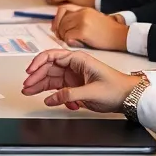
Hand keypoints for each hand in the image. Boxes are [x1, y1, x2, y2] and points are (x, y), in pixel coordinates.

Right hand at [21, 50, 140, 112]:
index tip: (30, 72)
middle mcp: (74, 66)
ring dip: (39, 85)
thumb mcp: (92, 92)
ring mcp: (73, 76)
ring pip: (51, 78)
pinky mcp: (74, 86)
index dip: (38, 63)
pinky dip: (51, 94)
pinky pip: (58, 88)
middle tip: (27, 86)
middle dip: (36, 77)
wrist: (129, 96)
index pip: (52, 56)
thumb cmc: (116, 88)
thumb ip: (69, 95)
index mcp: (78, 60)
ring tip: (29, 92)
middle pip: (48, 68)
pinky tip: (46, 99)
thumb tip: (51, 99)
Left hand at [52, 6, 129, 50]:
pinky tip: (76, 43)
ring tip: (71, 41)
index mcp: (84, 9)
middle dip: (59, 30)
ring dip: (64, 37)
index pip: (63, 9)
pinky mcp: (83, 31)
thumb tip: (64, 24)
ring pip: (63, 29)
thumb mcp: (93, 18)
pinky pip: (68, 37)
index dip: (57, 18)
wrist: (120, 35)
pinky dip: (69, 42)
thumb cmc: (109, 30)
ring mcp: (82, 22)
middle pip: (61, 20)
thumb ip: (79, 18)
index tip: (55, 26)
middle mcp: (82, 13)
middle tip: (61, 37)